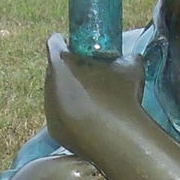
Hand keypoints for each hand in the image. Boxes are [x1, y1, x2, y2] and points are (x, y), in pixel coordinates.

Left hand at [44, 37, 146, 154]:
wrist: (116, 138)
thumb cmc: (121, 96)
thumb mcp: (131, 66)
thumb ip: (125, 56)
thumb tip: (128, 56)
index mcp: (61, 63)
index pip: (54, 42)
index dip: (64, 41)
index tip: (76, 46)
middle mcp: (49, 83)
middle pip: (54, 68)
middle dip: (67, 68)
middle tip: (87, 71)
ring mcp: (49, 108)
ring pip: (55, 92)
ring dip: (68, 91)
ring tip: (91, 97)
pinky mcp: (53, 129)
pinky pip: (60, 115)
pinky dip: (71, 114)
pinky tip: (90, 117)